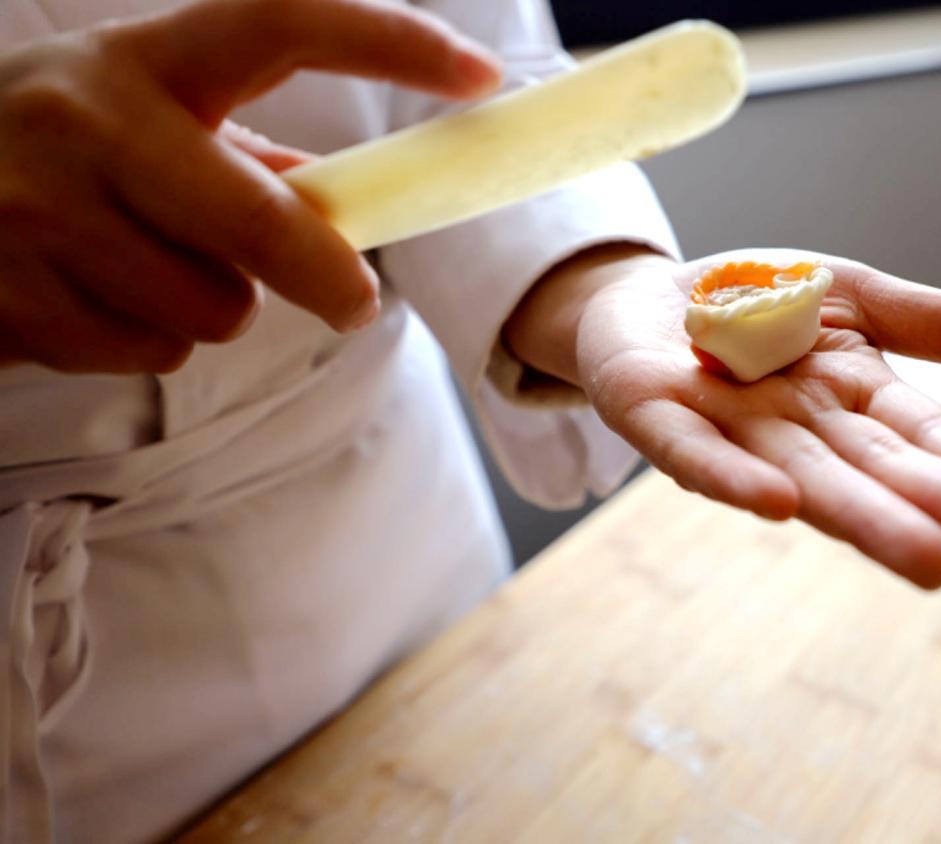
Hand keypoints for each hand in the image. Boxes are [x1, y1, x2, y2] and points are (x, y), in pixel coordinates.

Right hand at [0, 0, 499, 372]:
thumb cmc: (58, 152)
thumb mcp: (141, 118)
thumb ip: (243, 154)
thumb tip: (347, 198)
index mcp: (142, 62)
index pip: (284, 24)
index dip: (391, 45)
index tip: (479, 77)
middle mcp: (87, 123)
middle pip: (262, 222)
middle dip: (324, 274)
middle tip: (355, 300)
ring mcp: (40, 213)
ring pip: (214, 308)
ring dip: (208, 307)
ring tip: (142, 267)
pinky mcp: (15, 298)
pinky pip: (150, 351)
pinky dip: (144, 340)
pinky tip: (91, 296)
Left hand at [543, 248, 940, 588]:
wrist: (647, 300)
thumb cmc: (758, 308)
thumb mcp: (857, 300)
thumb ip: (938, 325)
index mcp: (850, 399)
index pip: (923, 437)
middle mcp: (797, 429)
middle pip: (870, 468)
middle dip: (934, 504)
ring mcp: (727, 430)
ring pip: (797, 476)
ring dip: (859, 515)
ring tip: (928, 556)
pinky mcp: (658, 417)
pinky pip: (693, 454)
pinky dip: (733, 479)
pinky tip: (779, 505)